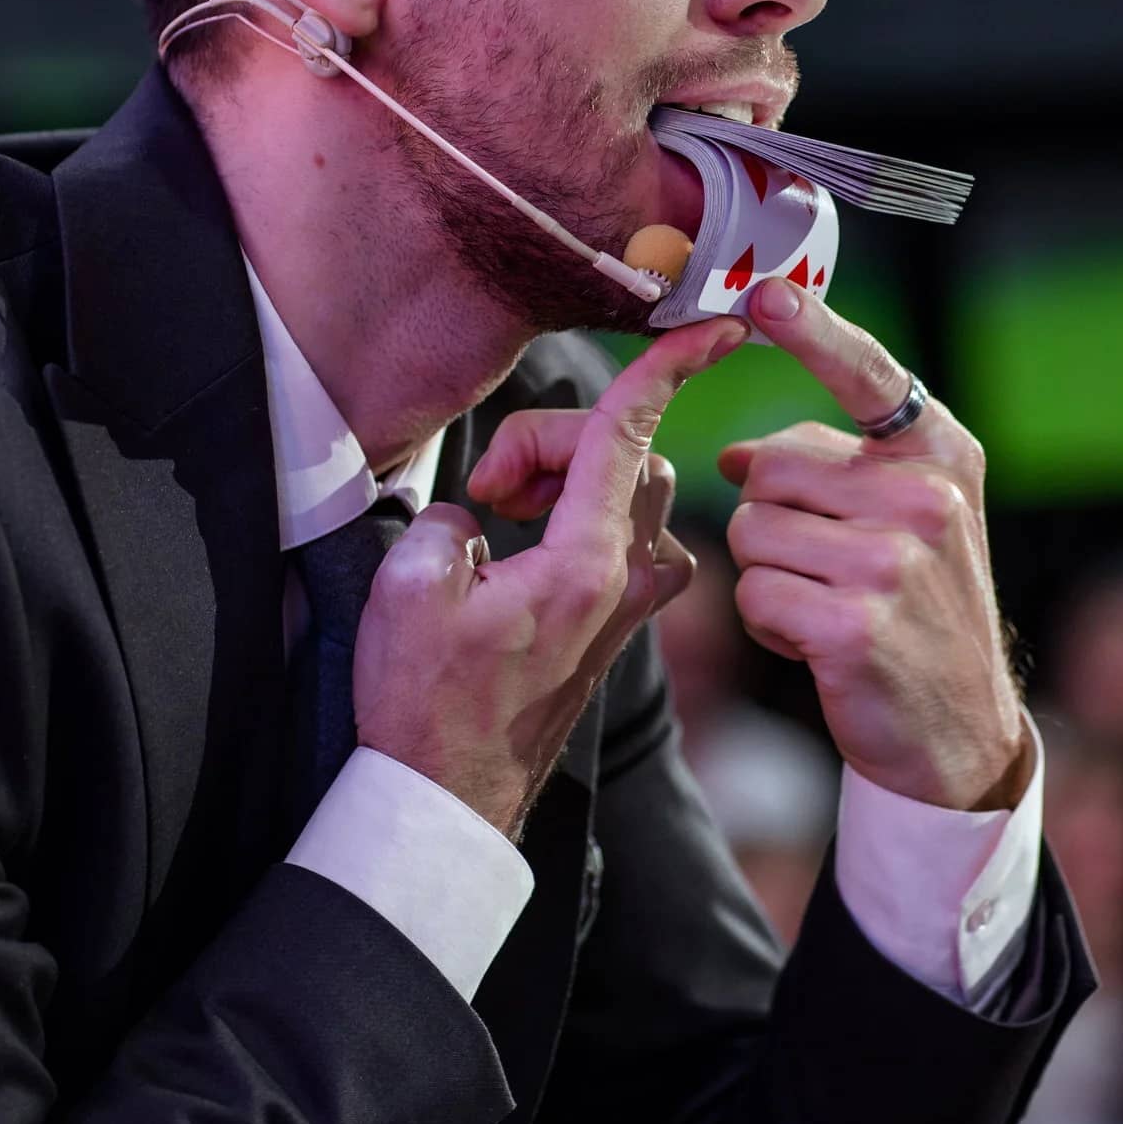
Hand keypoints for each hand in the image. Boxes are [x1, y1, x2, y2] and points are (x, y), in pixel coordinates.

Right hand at [352, 317, 743, 836]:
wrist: (451, 796)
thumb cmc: (427, 705)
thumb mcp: (409, 591)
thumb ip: (445, 518)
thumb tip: (471, 514)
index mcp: (584, 563)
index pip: (629, 434)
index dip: (667, 367)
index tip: (714, 327)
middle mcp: (626, 579)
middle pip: (626, 454)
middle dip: (556, 440)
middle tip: (488, 488)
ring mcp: (631, 601)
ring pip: (632, 490)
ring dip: (570, 475)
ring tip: (500, 513)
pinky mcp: (621, 618)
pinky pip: (624, 531)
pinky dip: (580, 512)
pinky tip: (520, 545)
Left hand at [717, 279, 1028, 812]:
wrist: (960, 728)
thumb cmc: (918, 609)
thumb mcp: (904, 520)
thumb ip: (833, 472)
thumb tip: (733, 454)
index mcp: (941, 454)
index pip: (867, 372)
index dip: (812, 328)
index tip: (765, 292)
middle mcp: (925, 498)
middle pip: (767, 467)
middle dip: (771, 518)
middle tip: (827, 568)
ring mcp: (893, 562)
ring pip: (751, 532)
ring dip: (769, 575)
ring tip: (827, 605)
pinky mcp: (855, 625)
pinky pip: (754, 594)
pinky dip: (769, 624)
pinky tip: (819, 644)